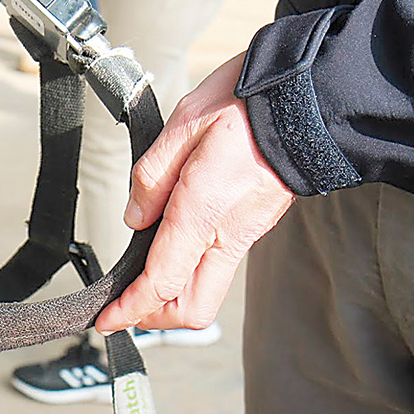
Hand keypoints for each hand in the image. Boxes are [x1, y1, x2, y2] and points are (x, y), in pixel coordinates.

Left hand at [95, 54, 294, 333]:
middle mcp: (228, 232)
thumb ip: (152, 177)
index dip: (130, 309)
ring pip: (207, 290)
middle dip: (154, 316)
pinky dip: (190, 270)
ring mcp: (247, 231)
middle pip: (191, 308)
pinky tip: (171, 247)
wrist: (308, 94)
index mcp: (203, 210)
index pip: (162, 282)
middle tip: (124, 302)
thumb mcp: (183, 124)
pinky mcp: (255, 223)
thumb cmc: (247, 100)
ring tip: (141, 276)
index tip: (105, 319)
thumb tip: (136, 218)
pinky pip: (219, 265)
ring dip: (171, 295)